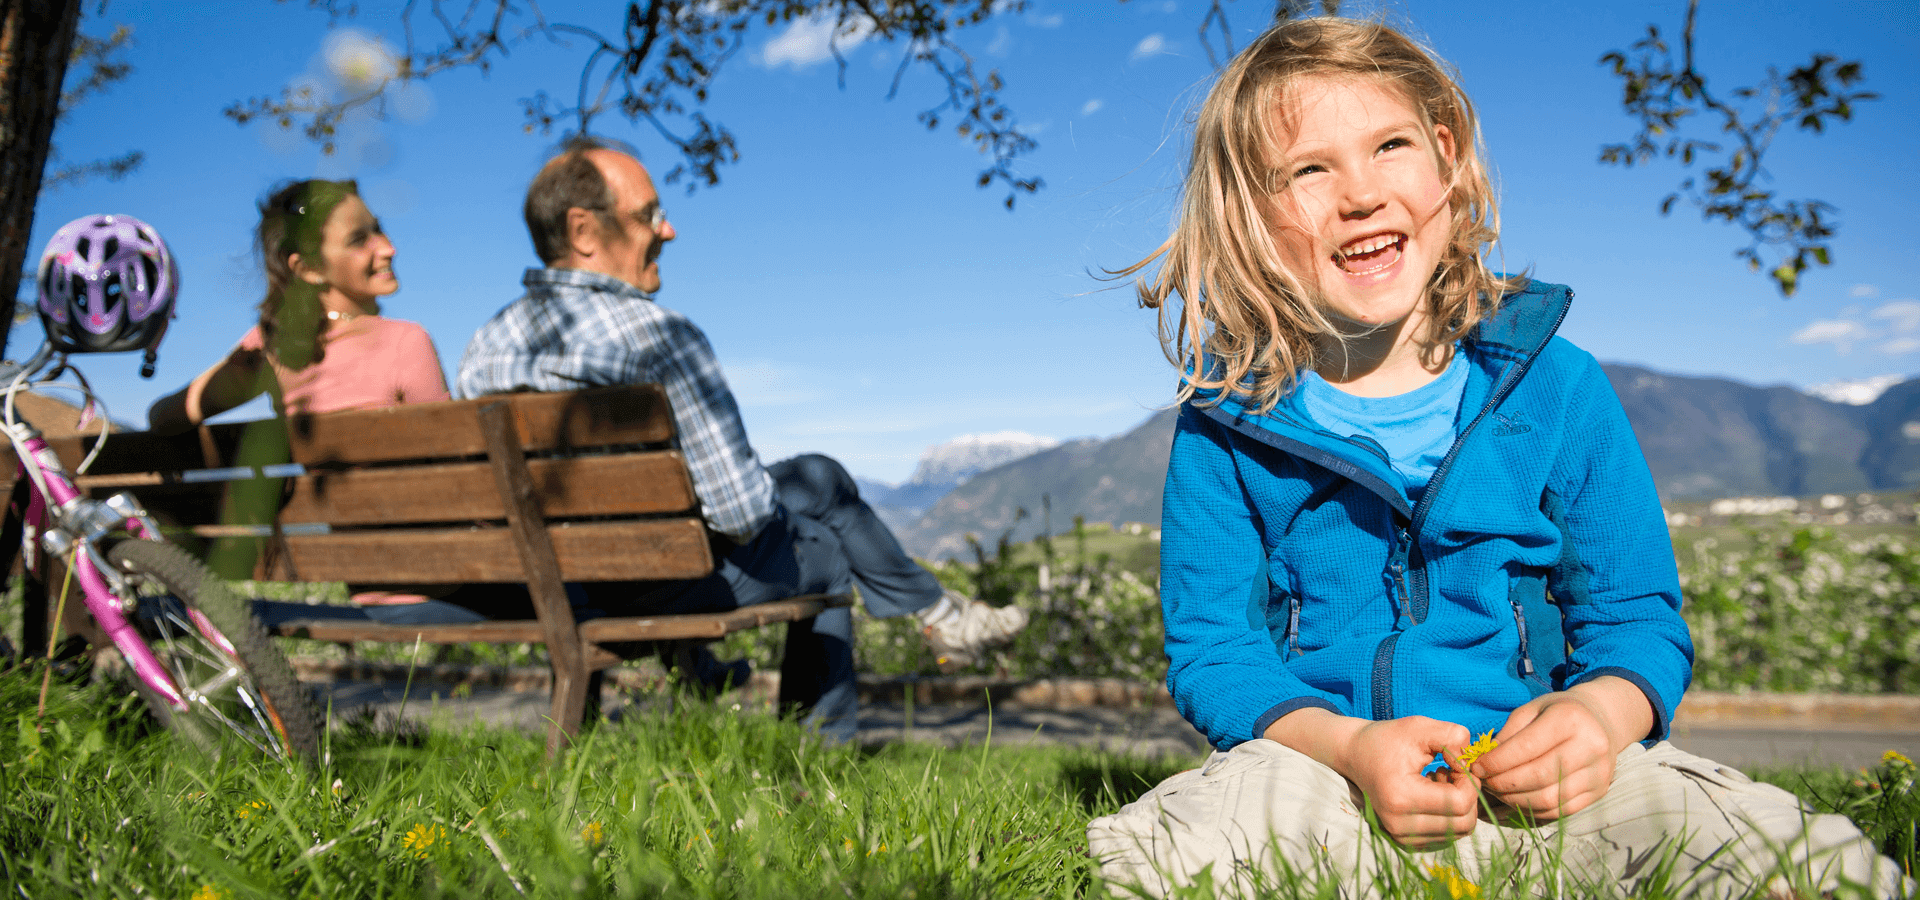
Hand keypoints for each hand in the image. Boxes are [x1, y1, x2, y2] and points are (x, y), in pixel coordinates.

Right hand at [1270, 710, 1479, 848]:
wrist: (1355, 754)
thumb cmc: (1387, 739)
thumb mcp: (1419, 726)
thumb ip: (1453, 737)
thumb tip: (1471, 764)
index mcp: (1402, 796)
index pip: (1460, 802)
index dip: (1469, 780)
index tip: (1457, 761)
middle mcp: (1400, 823)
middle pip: (1464, 823)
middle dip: (1468, 795)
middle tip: (1451, 771)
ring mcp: (1401, 835)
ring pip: (1458, 831)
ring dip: (1460, 806)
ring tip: (1441, 782)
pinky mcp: (1405, 840)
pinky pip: (1446, 835)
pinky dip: (1449, 815)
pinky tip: (1434, 794)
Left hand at [1467, 677, 1652, 819]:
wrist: (1601, 721)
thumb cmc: (1557, 713)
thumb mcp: (1531, 710)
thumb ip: (1508, 735)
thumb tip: (1484, 764)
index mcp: (1569, 719)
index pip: (1526, 748)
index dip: (1496, 762)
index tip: (1477, 768)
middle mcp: (1590, 747)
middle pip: (1537, 776)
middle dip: (1503, 784)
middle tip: (1485, 782)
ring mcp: (1598, 773)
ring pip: (1548, 799)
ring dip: (1515, 800)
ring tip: (1498, 791)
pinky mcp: (1598, 792)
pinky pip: (1559, 810)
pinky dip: (1533, 809)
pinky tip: (1517, 799)